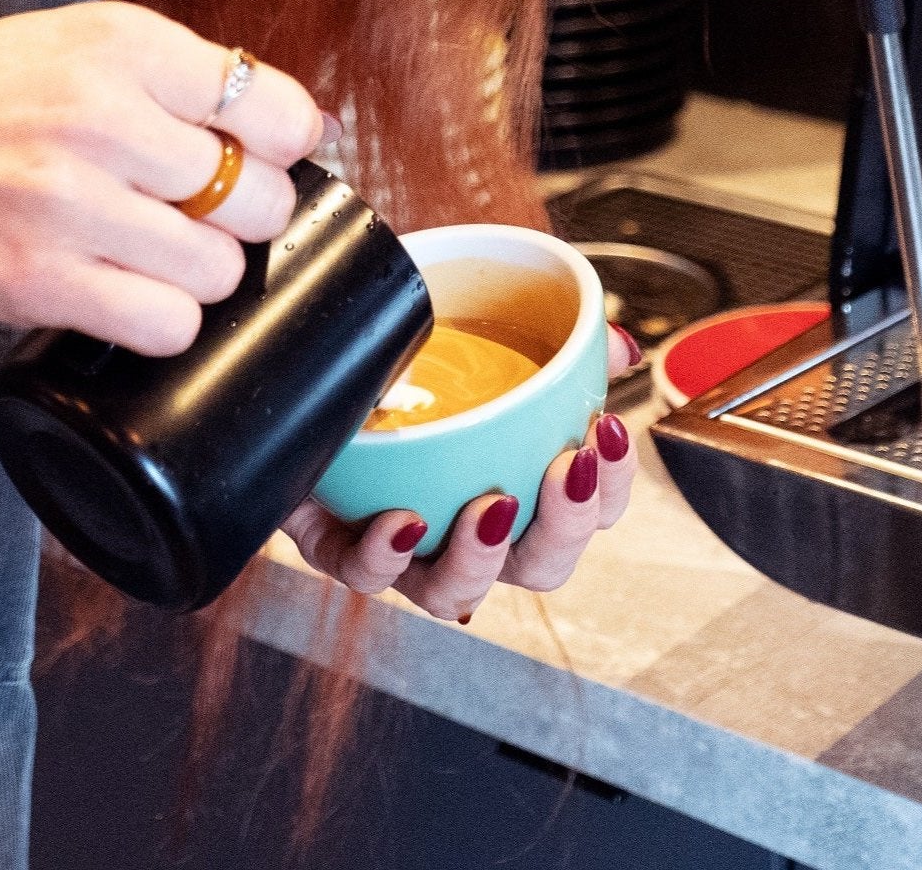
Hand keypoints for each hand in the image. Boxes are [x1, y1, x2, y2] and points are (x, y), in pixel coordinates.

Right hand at [0, 1, 322, 354]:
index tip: (261, 158)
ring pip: (218, 268)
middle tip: (196, 213)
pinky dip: (160, 319)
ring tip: (151, 253)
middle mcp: (101, 114)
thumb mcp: (69, 44)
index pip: (271, 108)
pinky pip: (162, 324)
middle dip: (241, 215)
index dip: (282, 147)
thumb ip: (177, 77)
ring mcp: (68, 201)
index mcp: (119, 42)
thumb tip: (307, 127)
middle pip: (256, 196)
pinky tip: (125, 291)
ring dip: (199, 273)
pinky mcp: (36, 278)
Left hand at [279, 324, 640, 619]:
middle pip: (539, 566)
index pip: (586, 512)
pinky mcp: (336, 543)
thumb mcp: (477, 328)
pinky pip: (364, 572)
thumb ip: (551, 337)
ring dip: (483, 556)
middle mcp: (464, 530)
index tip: (607, 430)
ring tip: (493, 505)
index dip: (611, 488)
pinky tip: (404, 521)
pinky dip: (386, 553)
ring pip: (456, 592)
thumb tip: (617, 343)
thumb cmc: (403, 361)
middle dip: (565, 526)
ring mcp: (404, 547)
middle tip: (569, 469)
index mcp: (512, 487)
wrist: (303, 369)